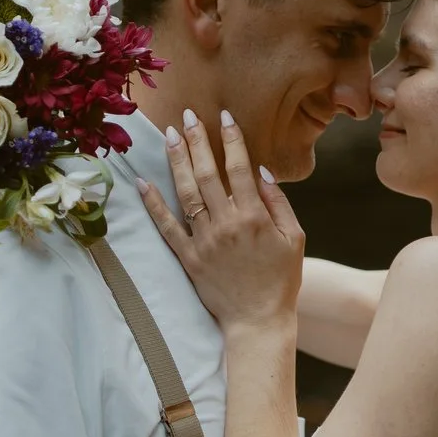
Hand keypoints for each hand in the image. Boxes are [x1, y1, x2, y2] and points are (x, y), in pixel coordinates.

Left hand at [139, 109, 304, 332]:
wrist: (258, 320)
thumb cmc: (281, 279)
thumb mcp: (294, 239)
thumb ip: (278, 203)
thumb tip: (261, 171)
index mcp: (254, 217)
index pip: (240, 168)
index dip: (231, 139)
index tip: (223, 116)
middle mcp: (226, 225)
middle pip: (208, 174)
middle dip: (197, 141)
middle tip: (188, 116)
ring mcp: (204, 241)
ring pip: (186, 193)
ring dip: (176, 161)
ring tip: (168, 135)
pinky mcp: (188, 258)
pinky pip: (167, 227)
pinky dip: (153, 204)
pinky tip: (143, 182)